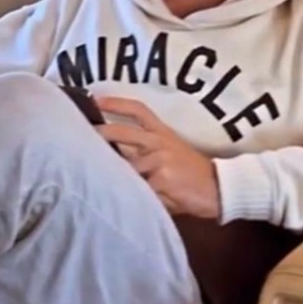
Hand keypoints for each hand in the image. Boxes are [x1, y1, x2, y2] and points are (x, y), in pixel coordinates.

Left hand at [96, 96, 220, 219]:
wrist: (219, 187)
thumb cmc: (191, 171)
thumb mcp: (170, 153)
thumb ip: (145, 151)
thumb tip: (112, 151)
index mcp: (161, 132)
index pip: (138, 110)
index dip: (116, 102)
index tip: (95, 99)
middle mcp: (159, 141)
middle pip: (123, 132)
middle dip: (102, 133)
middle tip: (84, 136)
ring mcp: (160, 160)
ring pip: (126, 167)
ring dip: (115, 177)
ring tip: (101, 184)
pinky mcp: (162, 180)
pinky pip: (139, 190)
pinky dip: (133, 197)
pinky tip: (130, 204)